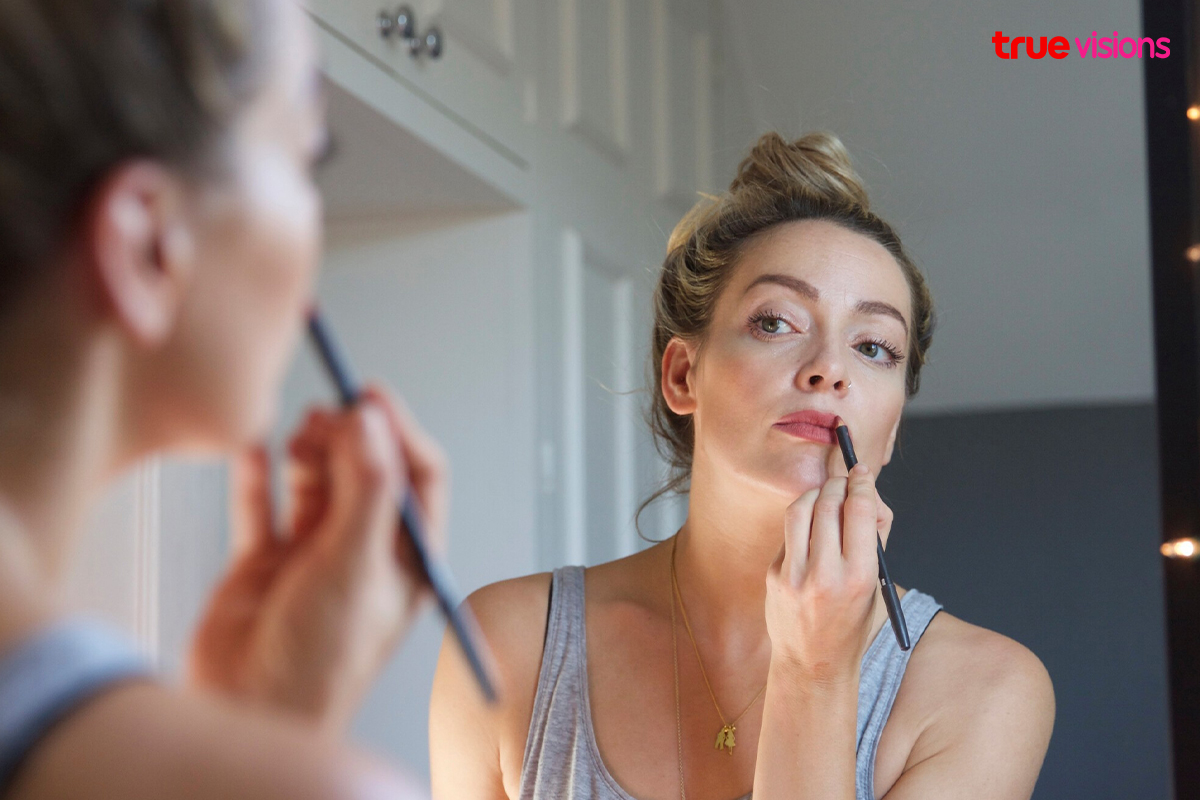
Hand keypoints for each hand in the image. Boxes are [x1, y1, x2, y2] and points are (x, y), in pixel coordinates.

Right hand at [188, 384, 448, 734]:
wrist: (247, 712)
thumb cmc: (318, 662)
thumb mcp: (355, 565)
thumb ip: (368, 488)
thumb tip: (372, 419)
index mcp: (411, 558)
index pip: (419, 476)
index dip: (398, 430)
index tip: (371, 395)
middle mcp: (367, 551)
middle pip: (368, 470)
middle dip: (350, 437)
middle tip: (327, 416)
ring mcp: (315, 554)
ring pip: (319, 480)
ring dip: (310, 451)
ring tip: (298, 435)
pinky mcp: (266, 562)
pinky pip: (264, 503)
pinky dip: (259, 473)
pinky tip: (255, 445)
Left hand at [764, 463, 892, 684]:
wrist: (813, 664)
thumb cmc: (851, 623)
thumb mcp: (877, 586)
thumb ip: (875, 540)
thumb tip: (869, 497)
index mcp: (859, 577)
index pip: (860, 511)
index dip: (862, 484)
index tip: (862, 471)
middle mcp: (825, 574)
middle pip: (829, 504)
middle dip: (838, 484)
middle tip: (844, 479)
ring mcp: (794, 575)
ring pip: (800, 510)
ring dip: (814, 494)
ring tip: (825, 496)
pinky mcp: (774, 576)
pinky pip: (788, 534)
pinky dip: (802, 523)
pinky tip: (811, 530)